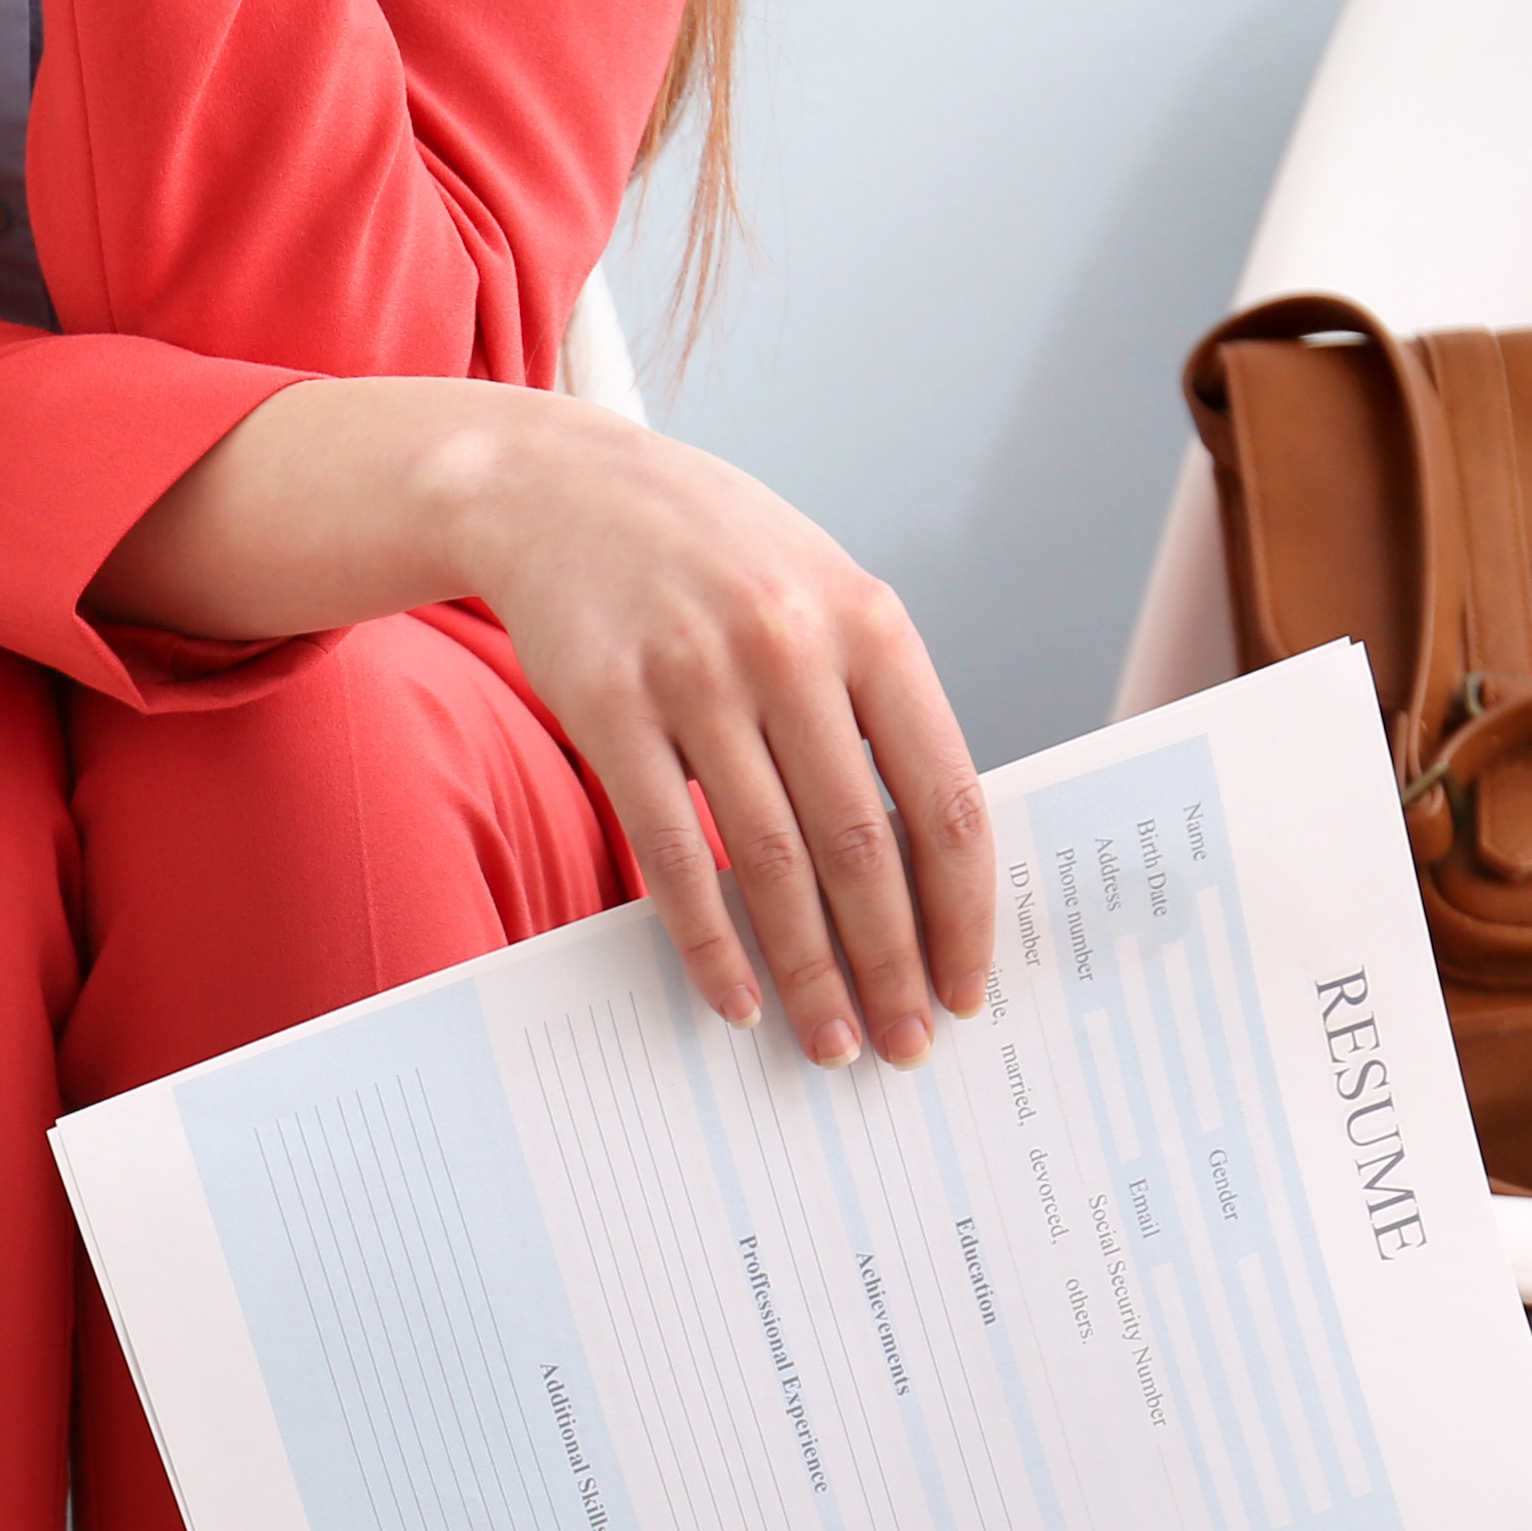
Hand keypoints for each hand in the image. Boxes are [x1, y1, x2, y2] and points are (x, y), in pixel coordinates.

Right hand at [449, 399, 994, 1066]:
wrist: (563, 487)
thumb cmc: (712, 555)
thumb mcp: (820, 593)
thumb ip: (875, 703)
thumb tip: (928, 860)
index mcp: (869, 623)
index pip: (943, 795)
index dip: (962, 908)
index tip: (969, 983)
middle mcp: (788, 647)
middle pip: (861, 847)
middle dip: (891, 964)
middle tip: (906, 1043)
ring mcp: (694, 678)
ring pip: (769, 862)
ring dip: (807, 971)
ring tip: (831, 1039)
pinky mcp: (607, 708)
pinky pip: (667, 853)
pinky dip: (707, 940)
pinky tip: (734, 995)